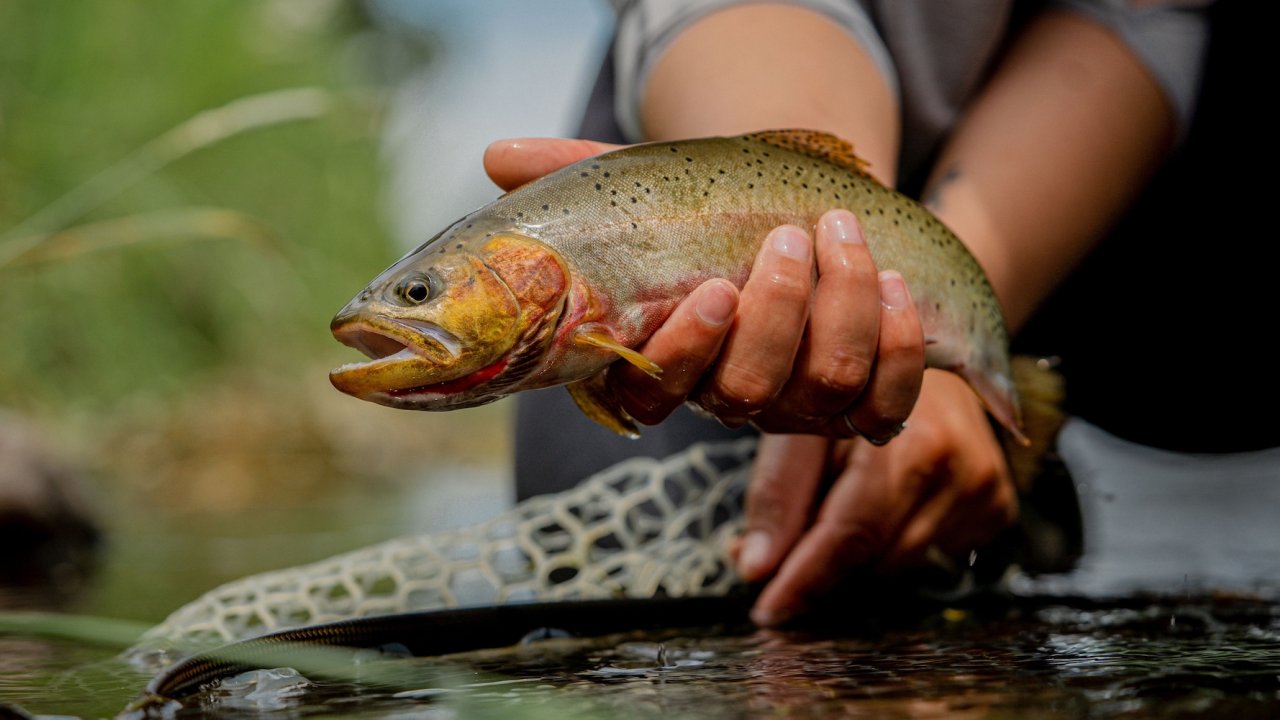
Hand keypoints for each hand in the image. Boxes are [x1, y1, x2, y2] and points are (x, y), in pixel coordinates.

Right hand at [485, 137, 925, 439]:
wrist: (805, 219)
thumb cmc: (714, 217)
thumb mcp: (647, 189)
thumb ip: (577, 175)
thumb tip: (497, 157)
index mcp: (662, 362)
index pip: (652, 395)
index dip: (683, 354)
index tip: (709, 292)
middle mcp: (728, 397)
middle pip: (750, 390)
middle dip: (777, 312)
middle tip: (789, 241)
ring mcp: (800, 408)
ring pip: (826, 385)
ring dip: (841, 306)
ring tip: (842, 235)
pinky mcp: (865, 407)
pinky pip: (887, 402)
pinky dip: (899, 342)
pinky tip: (894, 282)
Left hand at [734, 371, 1017, 625]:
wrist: (931, 355)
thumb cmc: (856, 384)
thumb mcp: (805, 421)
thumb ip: (778, 494)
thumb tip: (752, 568)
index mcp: (910, 440)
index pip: (852, 532)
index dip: (805, 578)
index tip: (766, 611)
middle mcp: (960, 468)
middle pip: (874, 555)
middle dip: (819, 564)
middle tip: (780, 553)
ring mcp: (988, 491)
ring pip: (899, 563)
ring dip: (855, 554)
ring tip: (829, 509)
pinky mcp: (999, 508)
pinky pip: (930, 555)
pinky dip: (892, 544)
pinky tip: (882, 504)